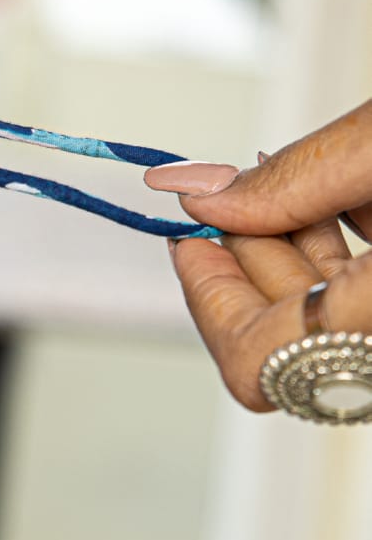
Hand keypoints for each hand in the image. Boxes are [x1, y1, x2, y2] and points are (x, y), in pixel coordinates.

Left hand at [145, 107, 371, 409]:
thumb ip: (300, 177)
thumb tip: (208, 197)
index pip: (252, 362)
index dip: (204, 300)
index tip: (186, 241)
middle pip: (286, 342)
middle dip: (250, 262)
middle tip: (234, 196)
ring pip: (330, 326)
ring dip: (300, 254)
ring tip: (298, 181)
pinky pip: (362, 313)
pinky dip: (344, 262)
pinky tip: (345, 201)